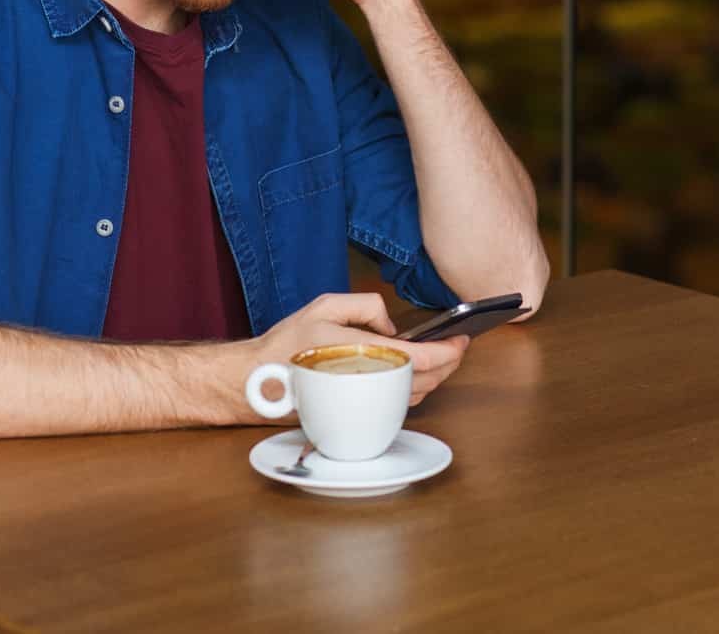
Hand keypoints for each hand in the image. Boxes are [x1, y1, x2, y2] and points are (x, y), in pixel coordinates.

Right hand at [241, 293, 469, 418]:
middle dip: (449, 364)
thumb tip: (391, 325)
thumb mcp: (325, 305)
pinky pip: (397, 402)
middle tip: (457, 346)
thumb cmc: (287, 344)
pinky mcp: (358, 412)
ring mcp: (364, 402)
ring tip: (443, 357)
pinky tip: (416, 374)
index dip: (449, 351)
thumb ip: (365, 306)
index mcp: (364, 355)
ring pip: (415, 395)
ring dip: (435, 378)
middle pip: (426, 381)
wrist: (257, 381)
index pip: (421, 359)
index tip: (461, 340)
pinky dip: (415, 389)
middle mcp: (368, 383)